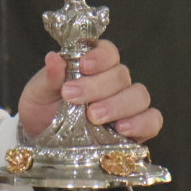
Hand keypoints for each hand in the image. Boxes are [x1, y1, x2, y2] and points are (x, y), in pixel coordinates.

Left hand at [16, 38, 161, 140]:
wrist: (42, 139)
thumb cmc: (43, 109)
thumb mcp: (38, 93)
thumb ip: (49, 77)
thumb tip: (53, 57)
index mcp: (94, 66)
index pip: (108, 52)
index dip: (100, 56)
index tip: (83, 65)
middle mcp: (114, 83)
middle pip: (121, 75)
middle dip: (98, 86)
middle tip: (74, 98)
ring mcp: (127, 106)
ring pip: (139, 95)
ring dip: (118, 105)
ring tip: (94, 117)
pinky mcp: (136, 129)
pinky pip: (152, 121)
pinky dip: (141, 123)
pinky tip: (121, 129)